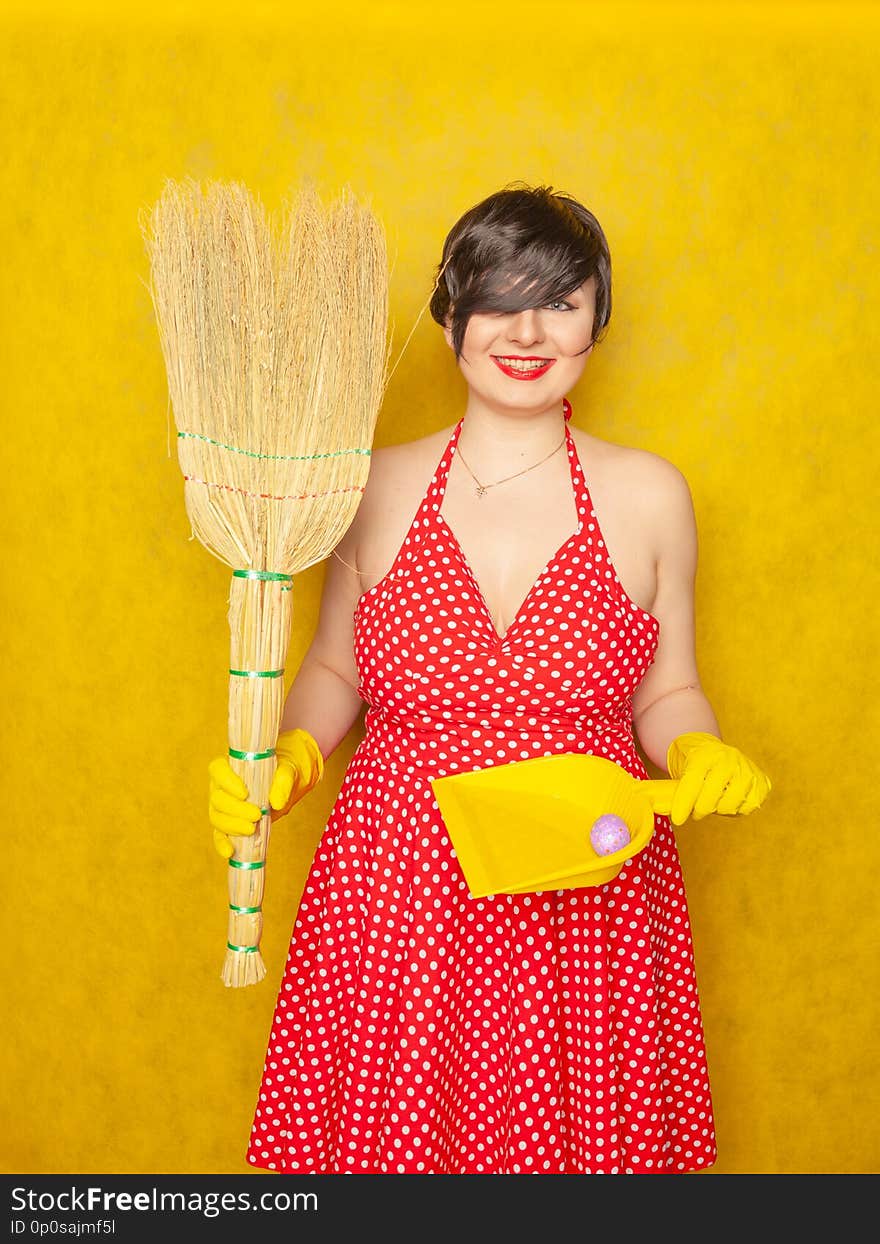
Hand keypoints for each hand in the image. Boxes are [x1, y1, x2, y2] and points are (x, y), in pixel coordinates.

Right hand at [208, 727, 324, 858]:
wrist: (285, 785)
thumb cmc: (283, 771)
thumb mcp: (288, 771)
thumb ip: (283, 782)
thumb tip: (276, 802)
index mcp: (231, 766)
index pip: (218, 770)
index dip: (227, 782)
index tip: (244, 793)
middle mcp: (221, 786)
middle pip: (217, 798)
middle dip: (235, 810)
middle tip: (256, 815)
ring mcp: (222, 807)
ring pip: (217, 817)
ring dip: (232, 826)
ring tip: (252, 829)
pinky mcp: (228, 825)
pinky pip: (219, 835)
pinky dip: (222, 844)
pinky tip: (229, 852)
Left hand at [666, 731, 770, 826]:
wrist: (715, 751)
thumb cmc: (695, 764)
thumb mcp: (681, 769)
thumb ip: (671, 789)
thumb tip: (656, 808)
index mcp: (705, 754)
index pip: (693, 781)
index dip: (684, 803)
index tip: (678, 820)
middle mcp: (728, 758)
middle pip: (711, 796)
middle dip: (700, 809)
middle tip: (695, 812)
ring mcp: (747, 768)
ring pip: (730, 804)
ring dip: (718, 809)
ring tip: (713, 802)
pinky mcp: (762, 781)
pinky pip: (749, 806)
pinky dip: (737, 809)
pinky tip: (730, 800)